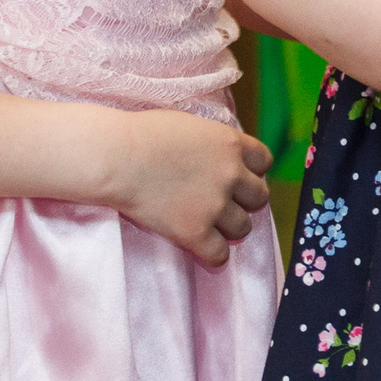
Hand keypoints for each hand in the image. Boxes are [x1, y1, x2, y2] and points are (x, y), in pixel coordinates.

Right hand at [106, 107, 272, 265]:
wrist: (116, 157)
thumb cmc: (145, 134)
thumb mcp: (192, 125)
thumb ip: (214, 142)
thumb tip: (222, 154)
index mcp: (231, 144)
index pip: (264, 161)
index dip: (252, 170)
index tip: (238, 177)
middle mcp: (231, 174)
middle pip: (259, 197)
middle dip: (244, 200)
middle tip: (224, 202)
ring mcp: (215, 205)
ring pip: (244, 227)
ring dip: (230, 227)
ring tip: (211, 225)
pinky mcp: (194, 231)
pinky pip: (220, 254)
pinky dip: (214, 254)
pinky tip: (203, 248)